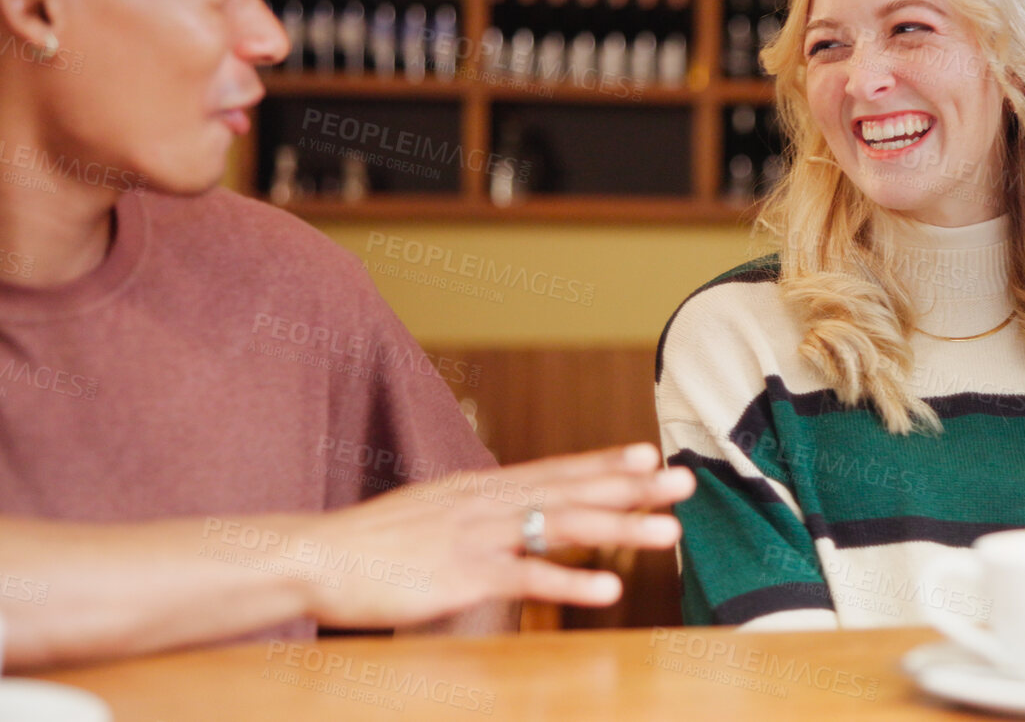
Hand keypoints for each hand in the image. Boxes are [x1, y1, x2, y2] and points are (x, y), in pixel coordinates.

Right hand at [290, 443, 693, 628]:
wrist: (316, 556)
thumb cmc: (375, 545)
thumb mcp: (435, 516)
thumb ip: (477, 514)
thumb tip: (509, 518)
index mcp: (483, 488)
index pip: (556, 470)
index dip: (605, 464)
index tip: (651, 457)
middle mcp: (488, 502)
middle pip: (574, 490)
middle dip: (634, 489)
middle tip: (687, 482)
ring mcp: (477, 536)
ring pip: (563, 526)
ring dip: (622, 529)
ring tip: (671, 532)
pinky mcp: (462, 575)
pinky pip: (527, 576)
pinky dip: (571, 580)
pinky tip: (609, 589)